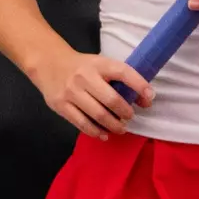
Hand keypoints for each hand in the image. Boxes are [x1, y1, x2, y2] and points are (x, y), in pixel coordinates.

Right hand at [30, 49, 153, 138]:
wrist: (48, 63)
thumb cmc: (82, 66)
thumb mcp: (101, 65)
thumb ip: (121, 80)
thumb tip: (146, 99)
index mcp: (98, 64)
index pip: (123, 72)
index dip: (138, 84)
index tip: (150, 97)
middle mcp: (85, 77)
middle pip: (111, 99)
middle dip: (125, 112)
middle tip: (130, 117)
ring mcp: (71, 92)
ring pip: (97, 114)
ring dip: (113, 125)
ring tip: (121, 128)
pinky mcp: (61, 106)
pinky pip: (82, 123)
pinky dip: (96, 132)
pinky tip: (104, 134)